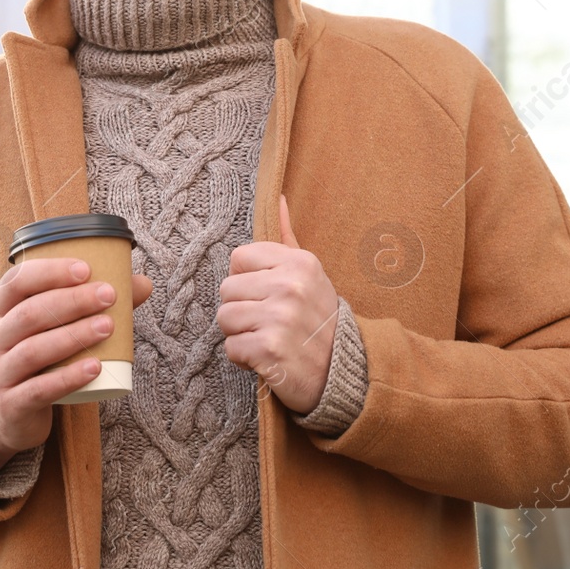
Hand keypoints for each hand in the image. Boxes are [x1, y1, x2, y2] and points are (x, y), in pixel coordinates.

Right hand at [0, 257, 152, 475]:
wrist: (9, 416)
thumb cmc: (38, 359)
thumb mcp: (51, 328)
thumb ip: (93, 305)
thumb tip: (143, 284)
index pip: (16, 281)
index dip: (49, 272)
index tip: (86, 269)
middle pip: (29, 314)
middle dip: (71, 301)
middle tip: (108, 295)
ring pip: (33, 350)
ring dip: (73, 336)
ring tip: (108, 326)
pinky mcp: (11, 404)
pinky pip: (39, 389)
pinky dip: (69, 377)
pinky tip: (96, 368)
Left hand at [217, 194, 338, 415]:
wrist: (344, 370)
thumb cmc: (319, 319)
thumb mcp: (310, 273)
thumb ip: (287, 237)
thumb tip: (277, 198)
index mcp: (299, 262)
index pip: (239, 257)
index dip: (246, 279)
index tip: (266, 294)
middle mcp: (290, 286)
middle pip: (227, 289)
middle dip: (241, 309)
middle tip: (268, 321)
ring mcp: (280, 318)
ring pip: (224, 318)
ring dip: (240, 334)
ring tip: (267, 337)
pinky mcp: (269, 350)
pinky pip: (231, 348)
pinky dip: (245, 359)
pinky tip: (267, 358)